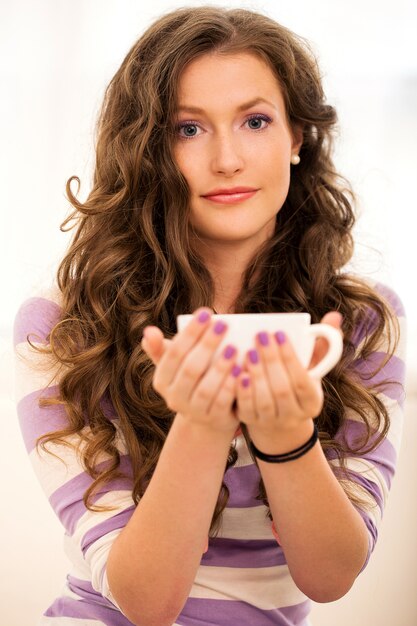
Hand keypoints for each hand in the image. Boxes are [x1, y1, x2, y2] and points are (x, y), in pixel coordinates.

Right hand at [141, 309, 240, 433]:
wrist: (209, 415)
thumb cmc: (194, 378)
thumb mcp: (176, 364)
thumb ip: (163, 347)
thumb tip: (149, 331)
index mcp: (162, 380)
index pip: (174, 353)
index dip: (190, 333)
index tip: (207, 313)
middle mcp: (174, 398)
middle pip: (190, 369)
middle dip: (207, 345)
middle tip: (223, 324)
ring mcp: (193, 412)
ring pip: (206, 389)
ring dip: (220, 367)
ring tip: (234, 348)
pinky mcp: (213, 420)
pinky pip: (222, 403)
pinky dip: (230, 388)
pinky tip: (241, 372)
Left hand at [235, 312, 342, 436]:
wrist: (277, 420)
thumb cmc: (295, 384)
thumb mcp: (311, 368)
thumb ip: (324, 343)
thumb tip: (334, 316)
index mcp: (312, 402)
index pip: (302, 381)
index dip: (290, 358)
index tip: (279, 334)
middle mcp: (294, 416)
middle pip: (282, 389)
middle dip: (271, 360)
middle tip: (261, 335)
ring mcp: (272, 422)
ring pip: (264, 401)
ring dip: (256, 374)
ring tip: (249, 352)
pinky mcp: (251, 422)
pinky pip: (246, 409)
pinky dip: (242, 391)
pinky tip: (238, 372)